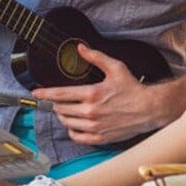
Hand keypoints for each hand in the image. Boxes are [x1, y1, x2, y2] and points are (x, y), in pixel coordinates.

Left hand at [31, 44, 155, 143]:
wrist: (148, 109)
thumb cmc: (133, 88)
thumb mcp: (115, 68)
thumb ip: (95, 57)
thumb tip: (80, 48)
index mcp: (92, 94)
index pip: (60, 94)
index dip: (45, 94)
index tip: (36, 93)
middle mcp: (91, 112)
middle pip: (60, 109)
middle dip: (55, 104)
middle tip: (57, 100)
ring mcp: (94, 127)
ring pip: (66, 123)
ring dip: (62, 116)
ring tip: (65, 110)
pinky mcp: (99, 138)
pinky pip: (76, 137)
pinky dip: (71, 130)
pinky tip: (74, 124)